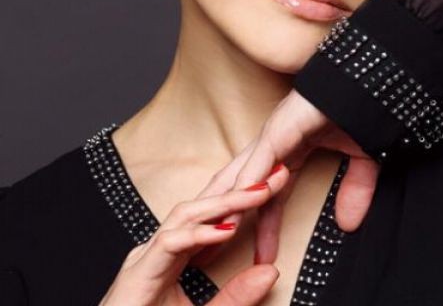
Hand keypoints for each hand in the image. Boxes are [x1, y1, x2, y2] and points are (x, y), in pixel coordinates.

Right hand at [98, 165, 289, 305]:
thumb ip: (236, 296)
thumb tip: (271, 271)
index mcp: (175, 254)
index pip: (214, 216)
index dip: (246, 199)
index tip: (278, 186)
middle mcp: (160, 248)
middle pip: (204, 206)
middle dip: (242, 188)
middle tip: (278, 174)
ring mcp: (146, 257)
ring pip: (187, 214)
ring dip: (225, 202)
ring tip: (260, 193)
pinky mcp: (137, 273)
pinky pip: (170, 243)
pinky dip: (199, 234)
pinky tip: (226, 230)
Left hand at [199, 89, 380, 264]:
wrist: (366, 79)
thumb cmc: (359, 108)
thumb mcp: (359, 159)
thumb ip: (354, 190)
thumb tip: (348, 224)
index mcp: (290, 151)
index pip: (269, 198)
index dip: (263, 228)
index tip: (259, 257)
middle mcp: (273, 146)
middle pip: (240, 189)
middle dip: (222, 220)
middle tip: (206, 253)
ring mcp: (273, 137)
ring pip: (240, 178)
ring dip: (225, 209)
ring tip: (208, 240)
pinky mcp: (279, 130)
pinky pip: (259, 163)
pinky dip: (246, 185)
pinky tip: (234, 207)